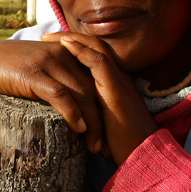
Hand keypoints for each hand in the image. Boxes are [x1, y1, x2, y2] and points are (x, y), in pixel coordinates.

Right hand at [0, 39, 104, 154]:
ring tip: (94, 144)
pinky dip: (72, 112)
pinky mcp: (33, 73)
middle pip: (93, 89)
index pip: (95, 81)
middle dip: (102, 119)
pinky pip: (59, 94)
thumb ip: (59, 79)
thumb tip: (74, 108)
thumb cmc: (11, 68)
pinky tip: (78, 128)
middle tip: (104, 145)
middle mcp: (63, 55)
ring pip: (81, 93)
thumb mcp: (42, 68)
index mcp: (68, 54)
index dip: (104, 107)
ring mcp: (49, 63)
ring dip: (91, 122)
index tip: (107, 132)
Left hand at [41, 32, 156, 165]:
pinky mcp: (117, 89)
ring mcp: (119, 82)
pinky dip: (81, 51)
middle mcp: (119, 78)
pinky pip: (99, 63)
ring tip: (50, 36)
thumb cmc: (122, 146)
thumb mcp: (102, 126)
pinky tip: (65, 45)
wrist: (143, 156)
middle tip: (47, 35)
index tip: (54, 46)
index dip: (75, 49)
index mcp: (115, 85)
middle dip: (70, 39)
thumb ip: (89, 116)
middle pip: (94, 47)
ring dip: (72, 40)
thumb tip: (70, 119)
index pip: (94, 58)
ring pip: (96, 49)